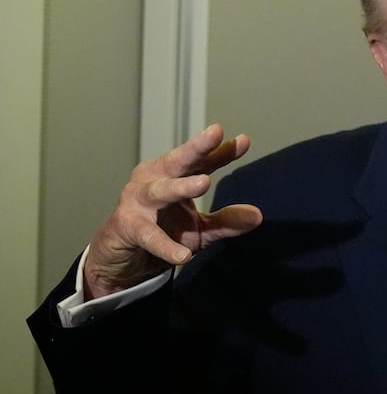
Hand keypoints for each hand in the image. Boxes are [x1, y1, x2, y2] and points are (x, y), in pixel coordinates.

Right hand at [83, 124, 262, 298]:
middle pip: (178, 161)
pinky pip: (149, 235)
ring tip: (203, 182)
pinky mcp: (127, 226)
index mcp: (174, 175)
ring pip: (160, 190)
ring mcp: (137, 201)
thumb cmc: (162, 231)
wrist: (122, 260)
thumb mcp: (200, 229)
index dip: (222, 151)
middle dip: (196, 147)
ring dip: (180, 186)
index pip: (202, 160)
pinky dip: (165, 245)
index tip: (245, 141)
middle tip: (214, 133)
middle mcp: (154, 180)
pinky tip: (184, 255)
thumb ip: (226, 221)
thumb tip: (258, 216)